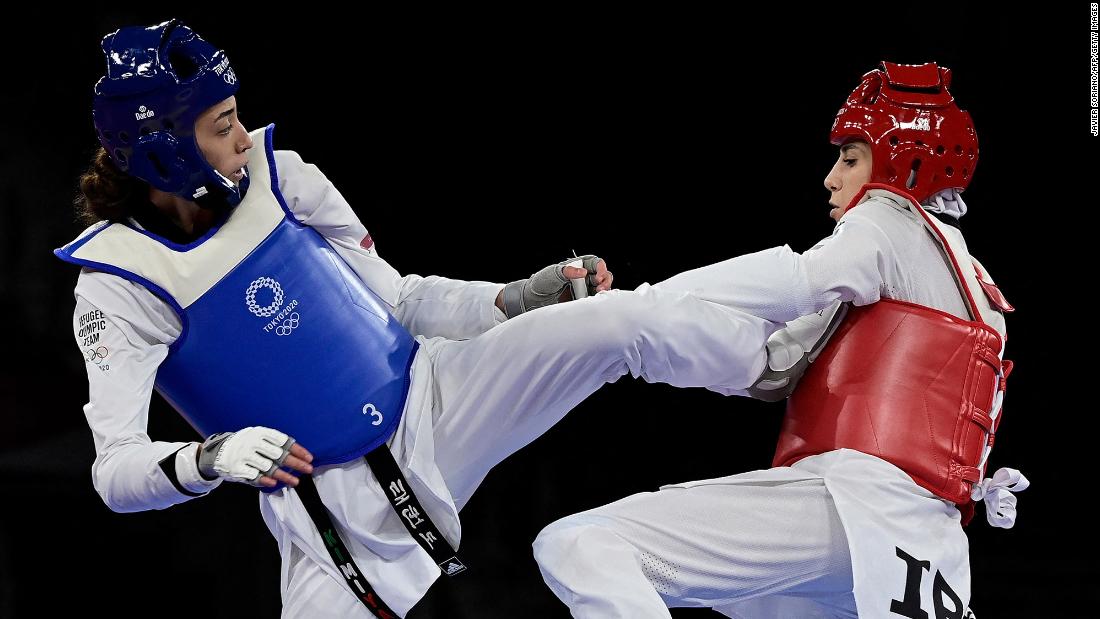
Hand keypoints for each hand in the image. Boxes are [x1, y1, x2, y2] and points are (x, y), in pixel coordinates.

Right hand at [197, 426, 313, 487]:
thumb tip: (298, 453)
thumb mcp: (258, 436)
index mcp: (260, 433)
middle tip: (308, 469)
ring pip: (268, 467)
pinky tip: (275, 483)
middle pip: (278, 454)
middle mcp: (252, 443)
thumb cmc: (246, 444)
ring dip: (284, 475)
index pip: (283, 441)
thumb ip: (274, 442)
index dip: (297, 449)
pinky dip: (264, 479)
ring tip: (296, 481)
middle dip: (296, 463)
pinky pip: (253, 475)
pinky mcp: (237, 468)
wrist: (218, 451)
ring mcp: (244, 456)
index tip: (309, 458)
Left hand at [500, 255, 613, 318]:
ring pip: (601, 287)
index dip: (600, 267)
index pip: (594, 263)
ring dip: (603, 290)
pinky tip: (595, 301)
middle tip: (600, 287)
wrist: (533, 301)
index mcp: (576, 266)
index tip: (598, 275)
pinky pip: (595, 299)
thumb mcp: (552, 274)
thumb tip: (583, 272)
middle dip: (604, 280)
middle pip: (602, 275)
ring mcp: (583, 289)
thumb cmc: (541, 283)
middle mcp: (582, 277)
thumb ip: (567, 271)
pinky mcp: (582, 301)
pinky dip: (598, 300)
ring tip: (598, 294)